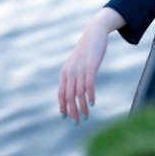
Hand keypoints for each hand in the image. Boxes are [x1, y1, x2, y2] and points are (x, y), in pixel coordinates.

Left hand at [58, 7, 124, 123]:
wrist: (94, 33)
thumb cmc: (87, 50)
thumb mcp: (77, 63)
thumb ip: (74, 75)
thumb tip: (75, 89)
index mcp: (65, 72)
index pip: (61, 93)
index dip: (63, 106)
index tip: (66, 117)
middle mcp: (70, 72)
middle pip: (68, 96)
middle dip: (72, 111)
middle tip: (76, 123)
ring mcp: (80, 69)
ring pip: (78, 93)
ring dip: (81, 107)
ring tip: (85, 117)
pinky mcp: (91, 67)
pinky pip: (89, 84)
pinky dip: (89, 95)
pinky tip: (92, 104)